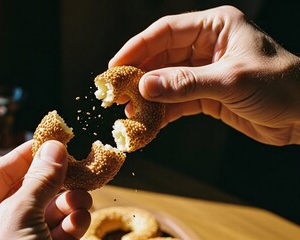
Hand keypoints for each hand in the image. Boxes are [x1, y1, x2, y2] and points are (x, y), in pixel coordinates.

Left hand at [0, 140, 91, 238]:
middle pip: (31, 189)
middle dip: (56, 179)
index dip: (27, 153)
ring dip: (69, 201)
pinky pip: (61, 230)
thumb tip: (55, 146)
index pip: (0, 172)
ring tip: (83, 198)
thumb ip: (40, 180)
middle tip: (78, 165)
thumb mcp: (19, 216)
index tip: (52, 138)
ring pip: (50, 209)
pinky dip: (74, 223)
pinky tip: (81, 220)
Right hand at [110, 5, 299, 145]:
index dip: (137, 47)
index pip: (165, 32)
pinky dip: (163, 112)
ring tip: (128, 112)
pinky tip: (149, 123)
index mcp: (214, 27)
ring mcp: (205, 71)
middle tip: (116, 93)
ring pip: (167, 80)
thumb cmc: (280, 85)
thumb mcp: (230, 81)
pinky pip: (177, 101)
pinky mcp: (207, 94)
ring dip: (148, 97)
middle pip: (161, 57)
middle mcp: (206, 46)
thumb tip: (145, 86)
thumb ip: (185, 84)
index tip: (115, 66)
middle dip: (139, 75)